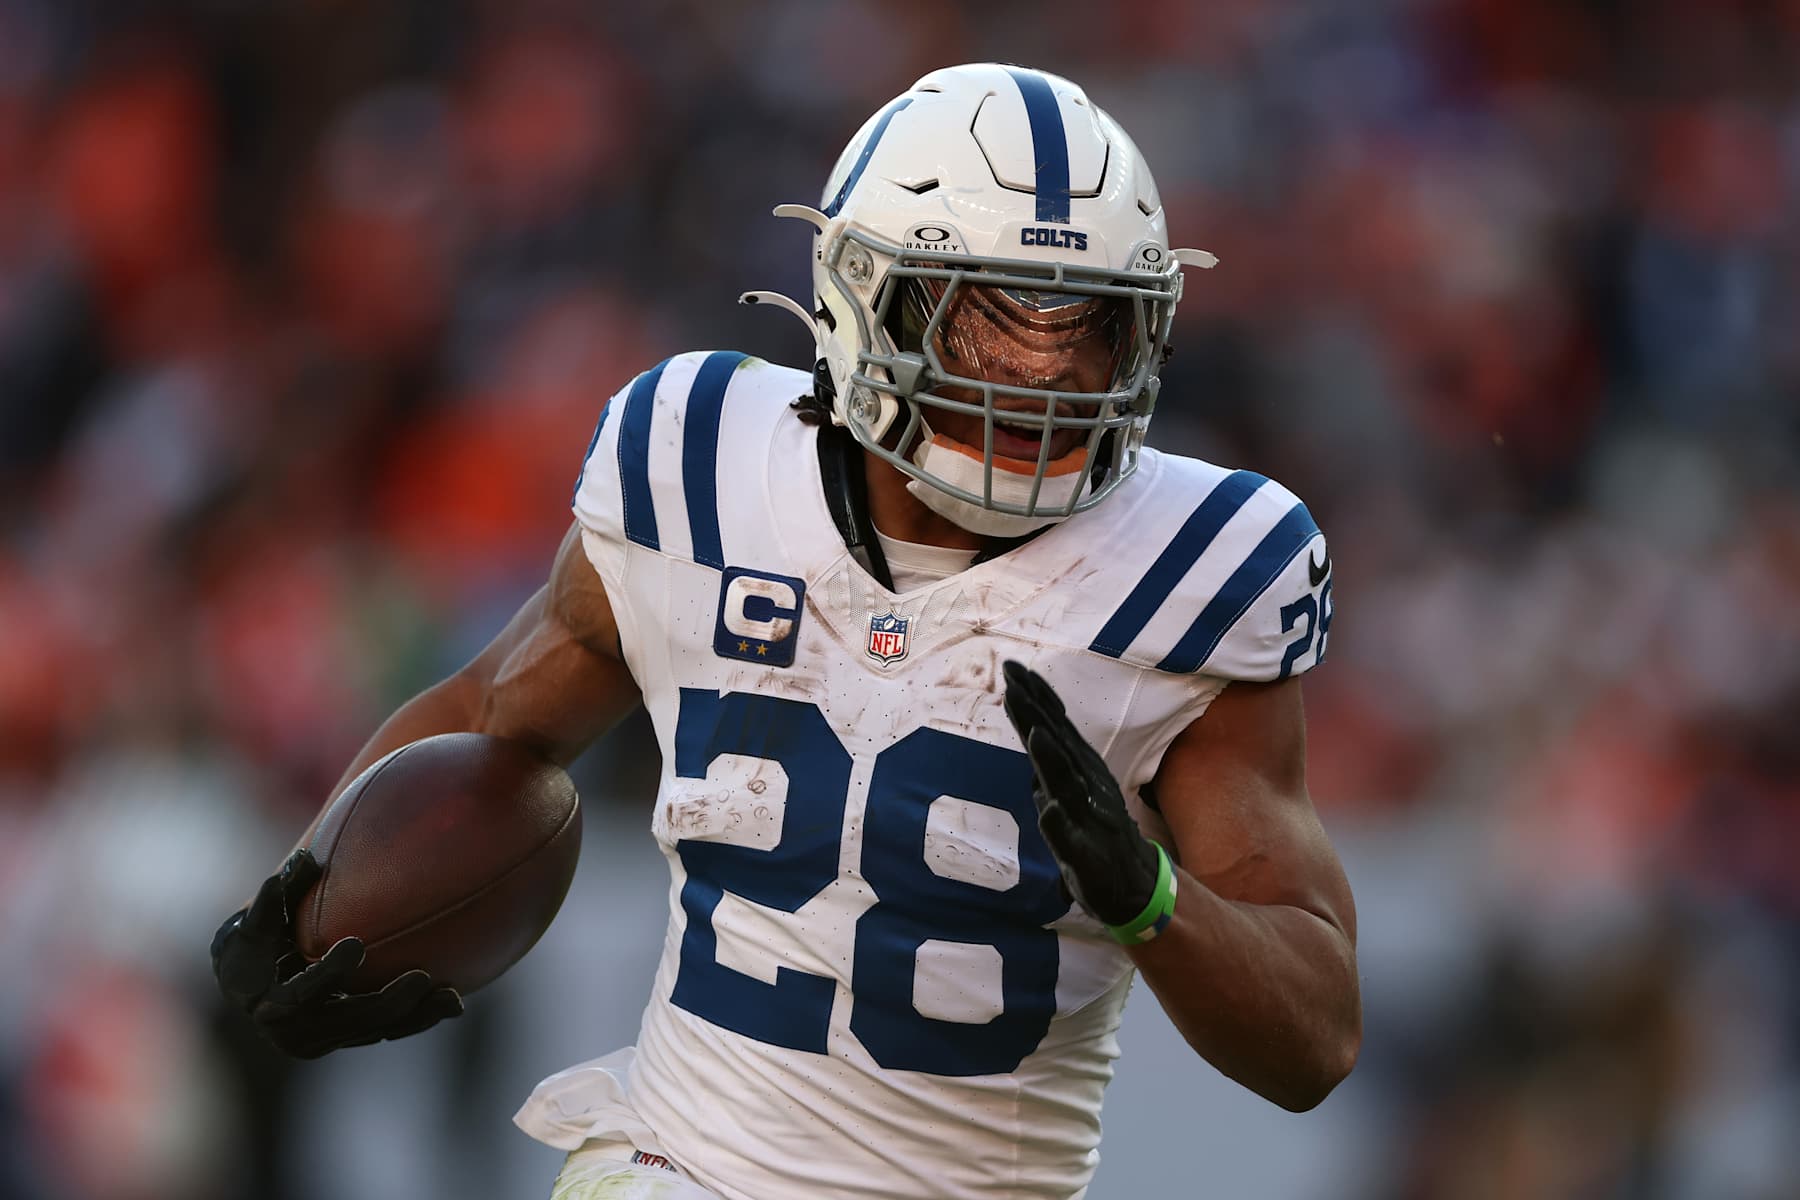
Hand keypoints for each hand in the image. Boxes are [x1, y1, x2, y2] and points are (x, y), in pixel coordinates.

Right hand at [211, 848, 462, 1058]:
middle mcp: (291, 1031)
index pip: (297, 993)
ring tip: (452, 998)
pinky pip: (383, 1032)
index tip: (357, 945)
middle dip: (386, 1002)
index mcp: (263, 1000)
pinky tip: (452, 1002)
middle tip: (421, 977)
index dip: (326, 974)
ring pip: (372, 1032)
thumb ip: (277, 894)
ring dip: (413, 1016)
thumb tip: (303, 860)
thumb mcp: (258, 918)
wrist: (252, 981)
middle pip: (346, 1020)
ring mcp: (321, 1040)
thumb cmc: (257, 937)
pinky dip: (416, 1019)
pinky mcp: (344, 1039)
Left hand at [1002, 660, 1163, 930]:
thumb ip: (1052, 763)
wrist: (1134, 884)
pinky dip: (1061, 824)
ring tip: (1035, 734)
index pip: (1052, 728)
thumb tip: (1034, 733)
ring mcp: (1087, 818)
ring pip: (1066, 785)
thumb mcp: (1070, 790)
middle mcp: (1083, 787)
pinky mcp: (1087, 854)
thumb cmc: (1095, 835)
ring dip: (1050, 761)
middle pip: (1055, 744)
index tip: (1015, 669)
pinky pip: (1072, 839)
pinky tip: (1051, 811)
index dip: (1035, 700)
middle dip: (1034, 713)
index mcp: (1076, 771)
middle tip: (1013, 679)